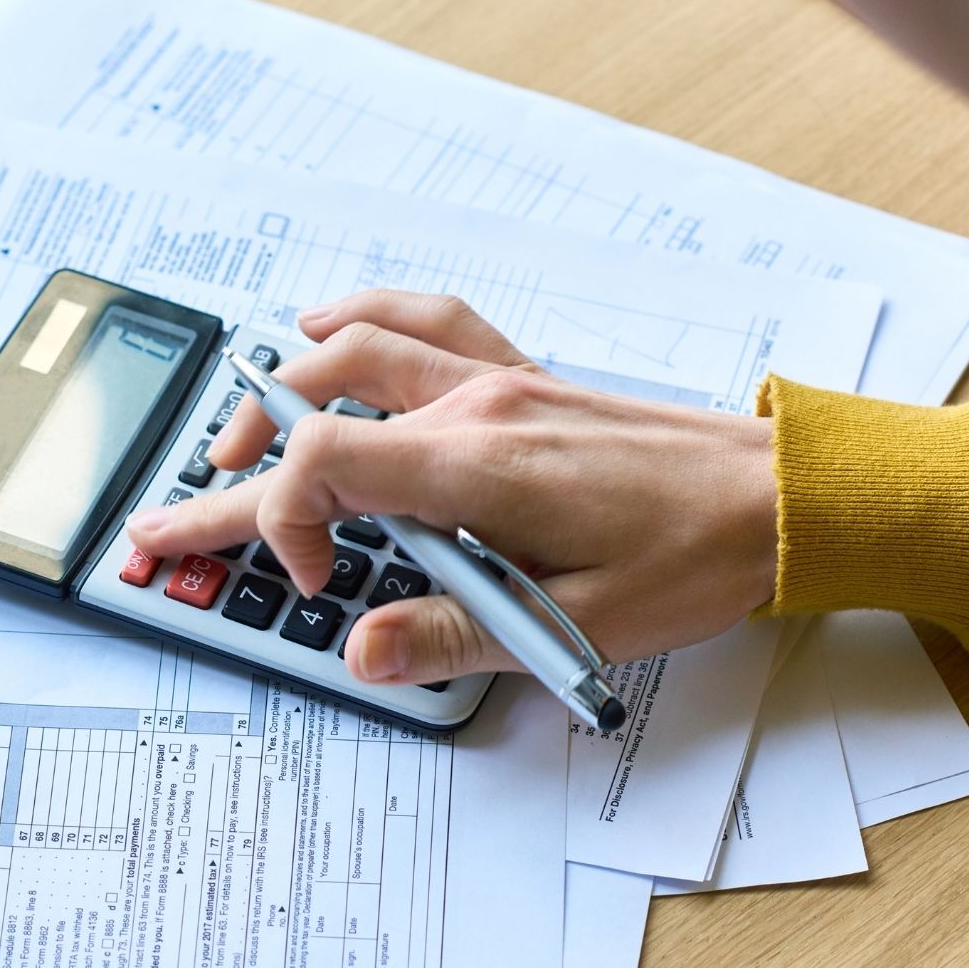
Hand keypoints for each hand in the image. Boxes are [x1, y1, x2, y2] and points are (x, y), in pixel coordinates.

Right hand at [124, 291, 778, 686]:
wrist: (779, 497)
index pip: (321, 460)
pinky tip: (336, 331)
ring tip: (239, 423)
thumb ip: (456, 636)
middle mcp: (475, 404)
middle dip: (235, 454)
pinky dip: (363, 321)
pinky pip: (426, 317)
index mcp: (477, 464)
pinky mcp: (523, 375)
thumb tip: (361, 650)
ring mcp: (497, 379)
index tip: (311, 582)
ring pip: (357, 341)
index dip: (281, 523)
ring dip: (285, 377)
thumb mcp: (577, 625)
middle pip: (315, 395)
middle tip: (189, 508)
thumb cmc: (694, 558)